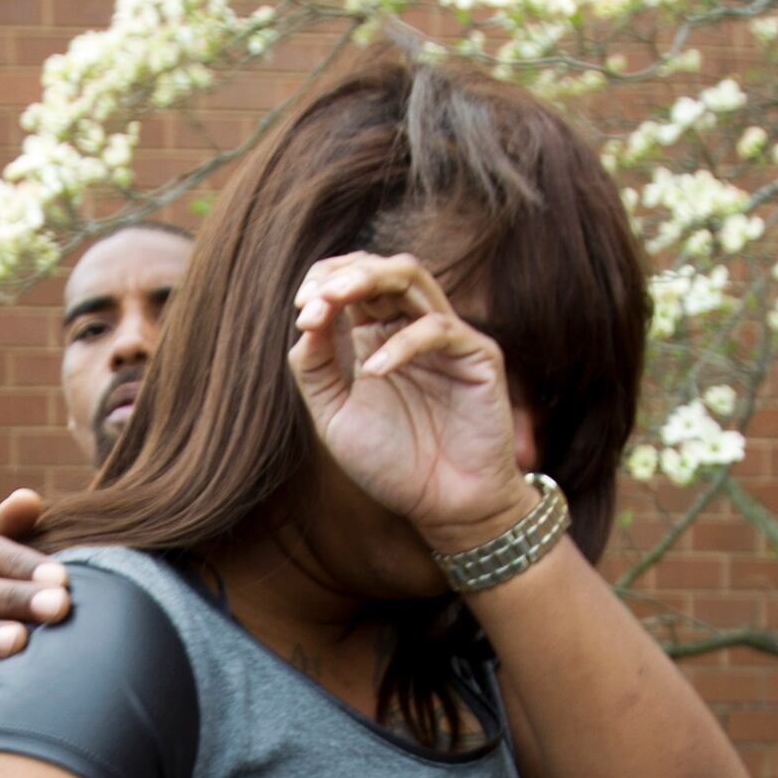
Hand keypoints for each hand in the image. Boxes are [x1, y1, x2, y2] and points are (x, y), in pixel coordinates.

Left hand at [288, 254, 536, 550]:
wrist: (444, 507)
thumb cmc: (391, 463)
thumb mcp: (335, 416)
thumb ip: (315, 368)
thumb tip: (306, 318)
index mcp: (373, 335)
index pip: (349, 281)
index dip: (322, 283)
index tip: (300, 311)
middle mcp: (408, 326)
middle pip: (379, 269)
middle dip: (342, 273)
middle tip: (314, 298)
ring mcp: (445, 337)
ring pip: (412, 278)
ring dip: (369, 279)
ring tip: (334, 301)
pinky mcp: (478, 355)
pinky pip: (438, 329)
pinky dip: (400, 344)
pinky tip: (373, 372)